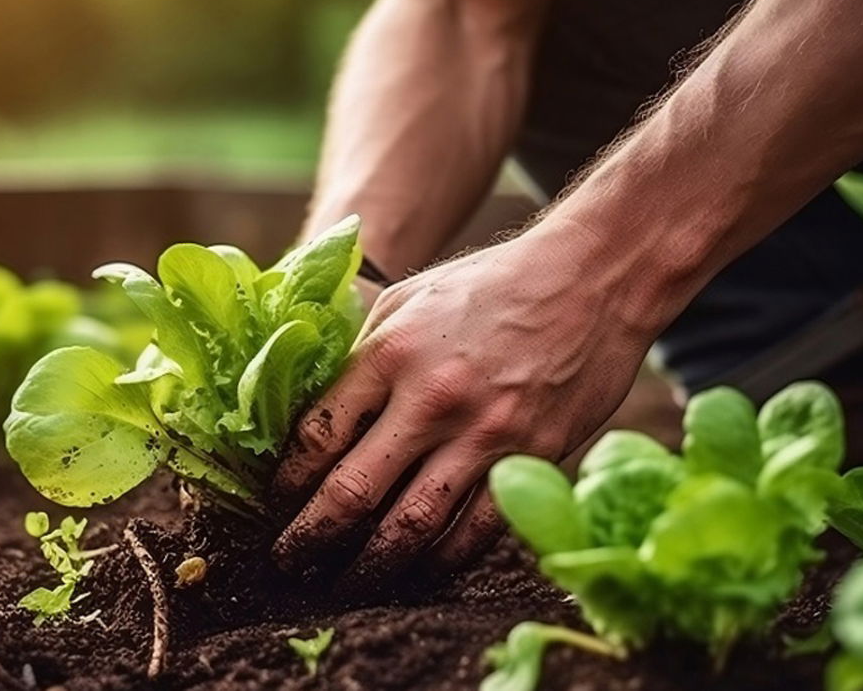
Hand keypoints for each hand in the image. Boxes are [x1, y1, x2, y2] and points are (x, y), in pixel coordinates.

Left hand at [271, 220, 661, 580]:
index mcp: (391, 353)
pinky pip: (476, 531)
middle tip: (286, 565)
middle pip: (352, 491)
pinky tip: (418, 571)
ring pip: (411, 525)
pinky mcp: (531, 458)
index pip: (317, 436)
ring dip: (370, 565)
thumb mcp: (409, 299)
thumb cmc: (491, 286)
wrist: (591, 278)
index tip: (271, 508)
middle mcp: (432, 398)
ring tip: (343, 584)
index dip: (285, 484)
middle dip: (309, 539)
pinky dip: (441, 560)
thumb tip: (314, 416)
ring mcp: (486, 433)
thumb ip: (363, 356)